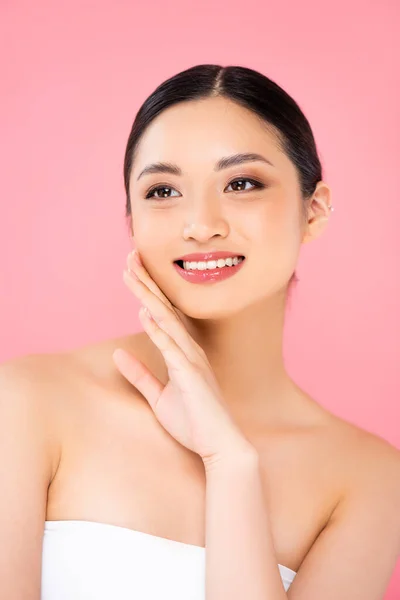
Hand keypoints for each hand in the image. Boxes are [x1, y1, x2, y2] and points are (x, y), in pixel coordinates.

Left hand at [112, 249, 253, 466]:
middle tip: (130, 257)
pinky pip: (172, 348)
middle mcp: (188, 350)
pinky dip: (158, 330)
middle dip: (146, 283)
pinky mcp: (192, 374)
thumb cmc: (194, 422)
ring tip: (132, 275)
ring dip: (148, 297)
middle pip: (163, 309)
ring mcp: (191, 360)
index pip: (161, 315)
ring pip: (167, 320)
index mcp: (182, 353)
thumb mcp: (158, 398)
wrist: (219, 446)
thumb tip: (117, 356)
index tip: (131, 271)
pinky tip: (145, 313)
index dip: (146, 292)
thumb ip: (140, 376)